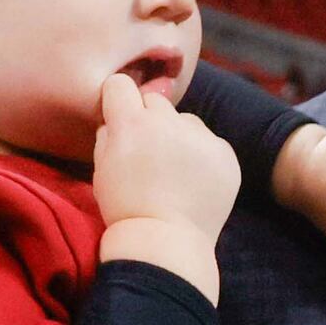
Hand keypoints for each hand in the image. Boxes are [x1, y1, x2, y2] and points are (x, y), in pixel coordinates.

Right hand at [89, 73, 239, 245]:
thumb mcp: (101, 167)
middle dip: (150, 120)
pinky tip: (196, 180)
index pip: (120, 84)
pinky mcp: (224, 153)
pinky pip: (210, 142)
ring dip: (179, 136)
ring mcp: (200, 136)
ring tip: (176, 171)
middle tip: (150, 152)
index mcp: (130, 123)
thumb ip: (108, 134)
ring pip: (186, 121)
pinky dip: (204, 155)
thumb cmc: (125, 207)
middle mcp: (167, 122)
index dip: (119, 100)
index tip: (121, 116)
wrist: (165, 240)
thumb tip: (116, 117)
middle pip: (156, 102)